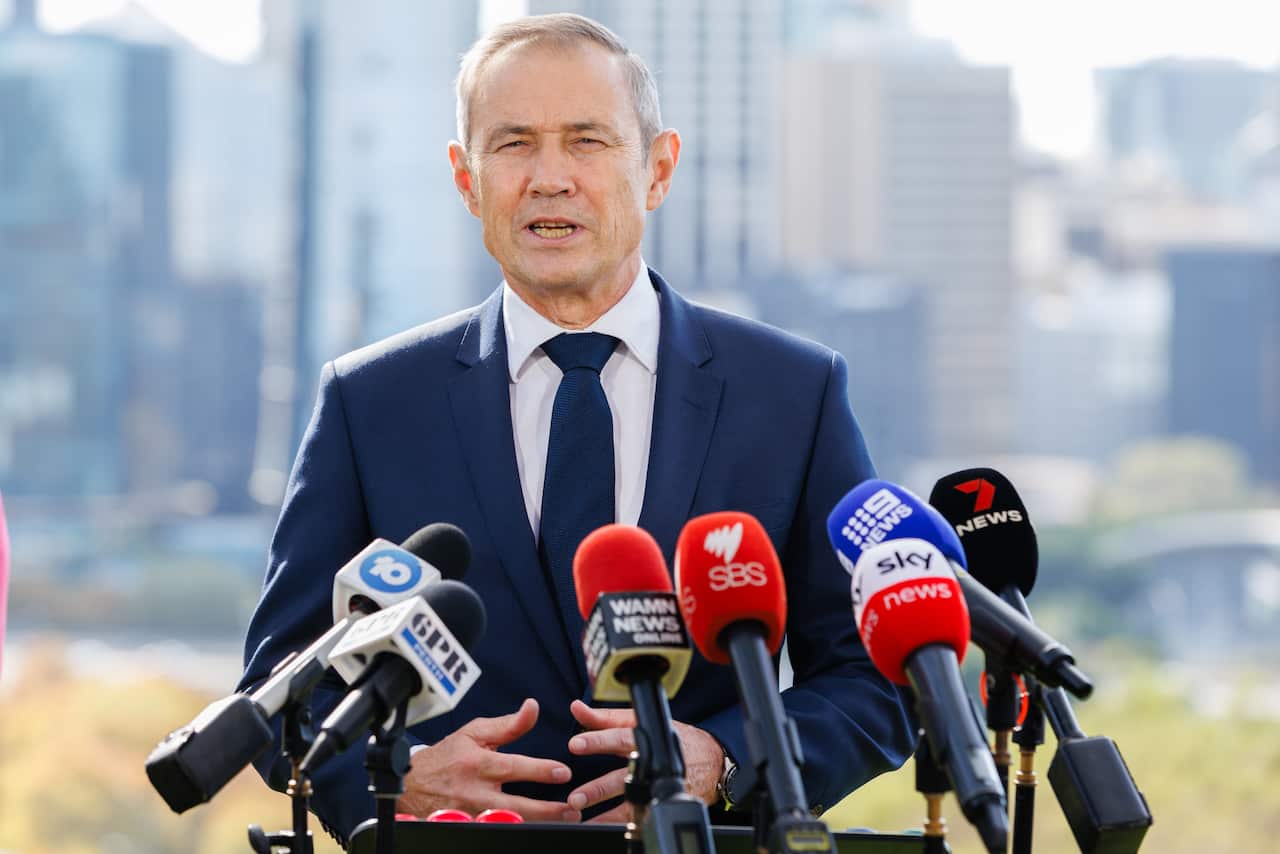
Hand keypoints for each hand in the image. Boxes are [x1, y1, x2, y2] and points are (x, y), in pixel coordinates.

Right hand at [396, 698, 581, 822]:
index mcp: (478, 764)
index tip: (564, 772)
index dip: (540, 771)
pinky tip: (535, 829)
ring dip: (535, 824)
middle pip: (514, 806)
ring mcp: (469, 815)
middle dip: (546, 810)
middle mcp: (474, 792)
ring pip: (506, 824)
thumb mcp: (474, 733)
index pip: (513, 767)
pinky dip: (514, 830)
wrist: (410, 785)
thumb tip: (533, 707)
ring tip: (563, 822)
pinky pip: (493, 831)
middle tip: (571, 809)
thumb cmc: (446, 757)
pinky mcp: (465, 828)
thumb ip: (508, 724)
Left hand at [565, 699, 724, 823]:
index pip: (621, 735)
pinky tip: (598, 823)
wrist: (712, 761)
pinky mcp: (660, 800)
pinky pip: (636, 814)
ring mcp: (657, 784)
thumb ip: (605, 717)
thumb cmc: (673, 737)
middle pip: (624, 775)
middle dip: (599, 787)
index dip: (598, 739)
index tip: (576, 744)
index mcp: (646, 736)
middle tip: (576, 796)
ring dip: (604, 810)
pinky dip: (615, 820)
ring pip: (629, 799)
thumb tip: (576, 707)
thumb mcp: (640, 721)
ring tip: (582, 813)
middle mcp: (652, 761)